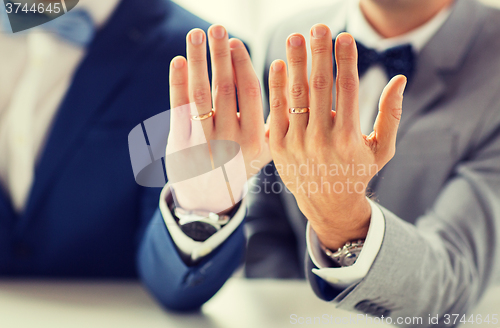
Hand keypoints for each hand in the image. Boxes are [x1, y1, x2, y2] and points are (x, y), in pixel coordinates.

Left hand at [166, 25, 270, 213]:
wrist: (209, 199)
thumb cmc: (239, 166)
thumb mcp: (264, 151)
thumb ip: (273, 121)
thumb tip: (286, 82)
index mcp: (255, 140)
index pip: (251, 94)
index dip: (243, 65)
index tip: (236, 42)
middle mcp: (230, 141)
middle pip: (225, 89)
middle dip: (221, 55)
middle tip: (218, 28)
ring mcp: (203, 144)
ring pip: (200, 95)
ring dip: (198, 61)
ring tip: (196, 34)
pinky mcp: (180, 145)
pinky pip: (178, 110)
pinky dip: (177, 84)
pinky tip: (178, 61)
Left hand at [268, 25, 406, 248]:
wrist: (327, 205)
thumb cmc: (358, 173)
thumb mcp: (382, 149)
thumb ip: (391, 114)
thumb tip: (399, 79)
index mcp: (349, 138)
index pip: (346, 88)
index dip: (346, 59)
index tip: (344, 36)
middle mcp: (321, 139)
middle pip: (319, 86)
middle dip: (319, 53)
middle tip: (319, 27)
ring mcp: (296, 142)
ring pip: (296, 95)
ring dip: (295, 63)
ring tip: (296, 38)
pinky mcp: (278, 146)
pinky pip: (276, 110)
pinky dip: (276, 86)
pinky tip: (279, 64)